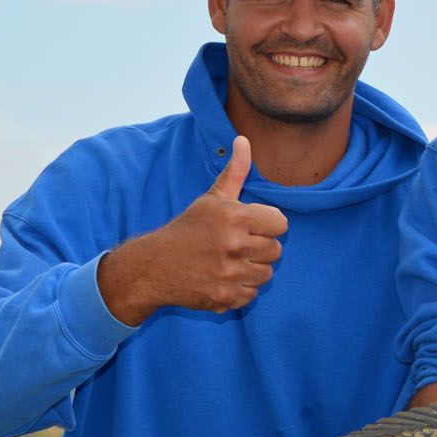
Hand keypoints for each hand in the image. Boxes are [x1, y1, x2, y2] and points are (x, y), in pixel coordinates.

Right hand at [97, 135, 288, 323]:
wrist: (155, 266)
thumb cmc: (188, 229)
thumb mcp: (211, 199)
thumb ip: (235, 172)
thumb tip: (243, 140)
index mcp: (234, 217)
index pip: (280, 223)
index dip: (267, 224)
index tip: (251, 226)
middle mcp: (234, 245)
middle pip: (276, 251)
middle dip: (260, 248)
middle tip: (237, 246)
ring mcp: (229, 273)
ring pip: (266, 274)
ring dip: (252, 270)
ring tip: (231, 262)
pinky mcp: (224, 297)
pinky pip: (251, 295)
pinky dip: (240, 290)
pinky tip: (223, 279)